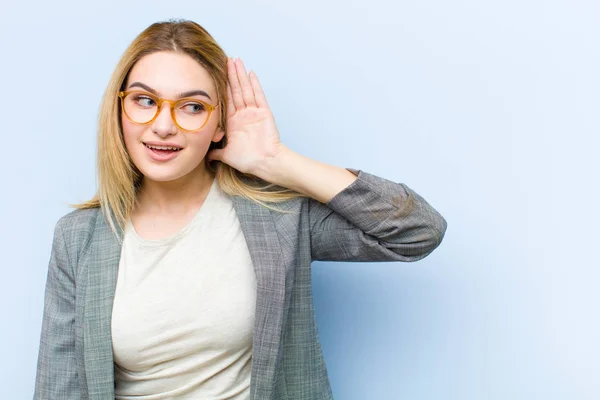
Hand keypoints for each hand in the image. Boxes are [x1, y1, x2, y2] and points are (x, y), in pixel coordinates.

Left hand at [206, 57, 284, 175]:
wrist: (265, 164)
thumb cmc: (249, 161)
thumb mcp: (227, 155)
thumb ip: (216, 152)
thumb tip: (205, 155)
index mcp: (234, 122)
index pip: (226, 100)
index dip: (222, 87)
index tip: (216, 74)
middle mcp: (243, 115)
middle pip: (235, 90)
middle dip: (231, 75)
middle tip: (226, 59)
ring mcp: (254, 113)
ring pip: (245, 90)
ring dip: (240, 75)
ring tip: (236, 61)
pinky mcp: (264, 113)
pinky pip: (258, 96)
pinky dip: (255, 85)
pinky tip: (251, 73)